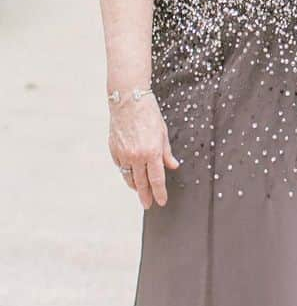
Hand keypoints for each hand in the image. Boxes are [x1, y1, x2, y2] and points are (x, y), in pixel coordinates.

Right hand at [108, 93, 179, 208]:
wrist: (128, 101)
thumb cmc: (148, 113)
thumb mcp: (163, 132)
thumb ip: (167, 152)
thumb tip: (173, 166)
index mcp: (152, 151)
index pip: (157, 179)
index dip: (159, 192)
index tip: (161, 201)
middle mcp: (136, 156)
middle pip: (141, 182)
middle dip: (146, 195)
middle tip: (148, 204)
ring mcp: (123, 154)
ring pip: (129, 177)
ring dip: (135, 186)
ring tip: (140, 192)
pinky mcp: (114, 150)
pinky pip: (121, 167)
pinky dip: (126, 173)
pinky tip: (131, 176)